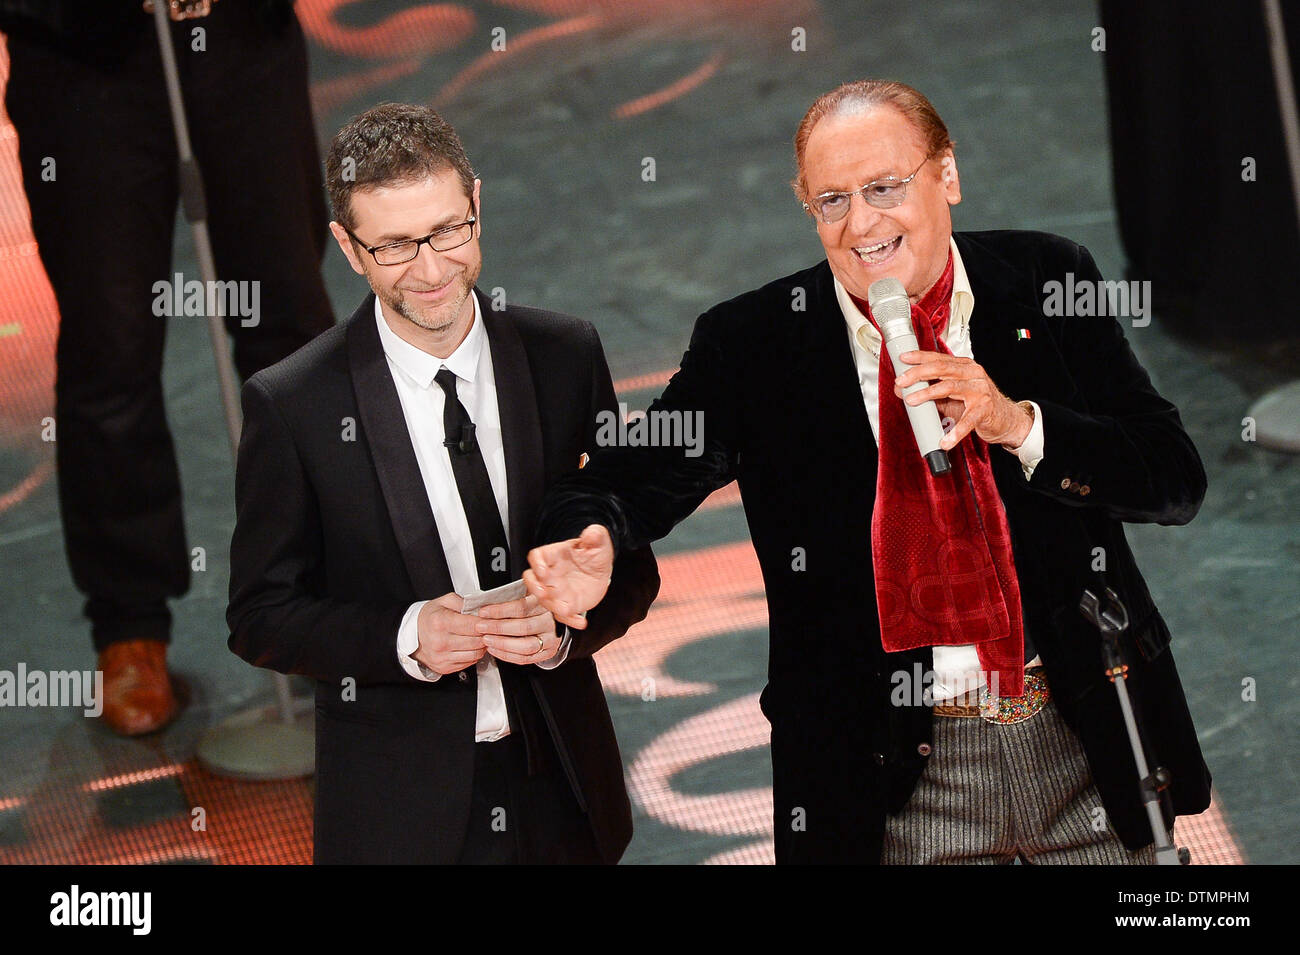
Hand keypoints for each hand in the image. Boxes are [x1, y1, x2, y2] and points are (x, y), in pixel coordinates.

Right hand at [414, 593, 487, 674]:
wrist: (412, 635)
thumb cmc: (429, 618)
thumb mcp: (444, 602)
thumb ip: (463, 602)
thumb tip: (479, 608)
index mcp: (440, 622)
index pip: (472, 625)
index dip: (486, 622)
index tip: (490, 620)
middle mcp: (440, 642)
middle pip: (476, 641)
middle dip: (486, 634)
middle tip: (489, 629)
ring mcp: (442, 657)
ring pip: (475, 654)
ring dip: (482, 646)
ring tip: (481, 637)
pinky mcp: (445, 667)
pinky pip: (469, 662)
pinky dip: (475, 654)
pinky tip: (472, 646)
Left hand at [474, 594, 560, 663]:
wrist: (554, 622)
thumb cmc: (536, 608)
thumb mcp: (527, 596)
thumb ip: (512, 597)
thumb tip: (487, 600)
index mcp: (544, 604)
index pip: (521, 607)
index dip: (500, 610)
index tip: (484, 612)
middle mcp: (550, 622)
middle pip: (523, 627)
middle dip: (498, 628)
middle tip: (481, 627)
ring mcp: (550, 639)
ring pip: (526, 645)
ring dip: (502, 644)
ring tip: (486, 640)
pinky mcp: (547, 653)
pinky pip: (526, 658)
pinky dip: (507, 655)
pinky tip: (494, 649)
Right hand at [524, 524, 613, 628]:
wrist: (600, 570)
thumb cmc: (592, 553)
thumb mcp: (597, 540)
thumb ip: (594, 535)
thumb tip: (592, 533)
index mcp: (554, 555)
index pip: (537, 556)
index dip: (537, 563)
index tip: (542, 569)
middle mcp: (551, 574)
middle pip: (533, 580)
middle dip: (535, 588)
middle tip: (544, 592)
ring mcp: (556, 590)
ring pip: (545, 600)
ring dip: (552, 606)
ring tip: (565, 609)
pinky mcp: (566, 604)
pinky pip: (564, 615)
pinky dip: (571, 620)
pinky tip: (581, 621)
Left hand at [894, 350, 1032, 449]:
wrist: (1006, 419)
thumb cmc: (977, 405)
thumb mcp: (950, 396)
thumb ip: (929, 392)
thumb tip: (903, 391)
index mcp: (964, 367)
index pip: (938, 358)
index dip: (919, 358)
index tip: (903, 359)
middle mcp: (972, 374)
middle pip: (941, 368)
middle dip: (917, 374)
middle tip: (901, 381)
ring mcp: (980, 389)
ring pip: (949, 387)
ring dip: (927, 394)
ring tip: (912, 401)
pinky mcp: (985, 408)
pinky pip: (967, 420)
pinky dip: (955, 431)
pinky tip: (944, 440)